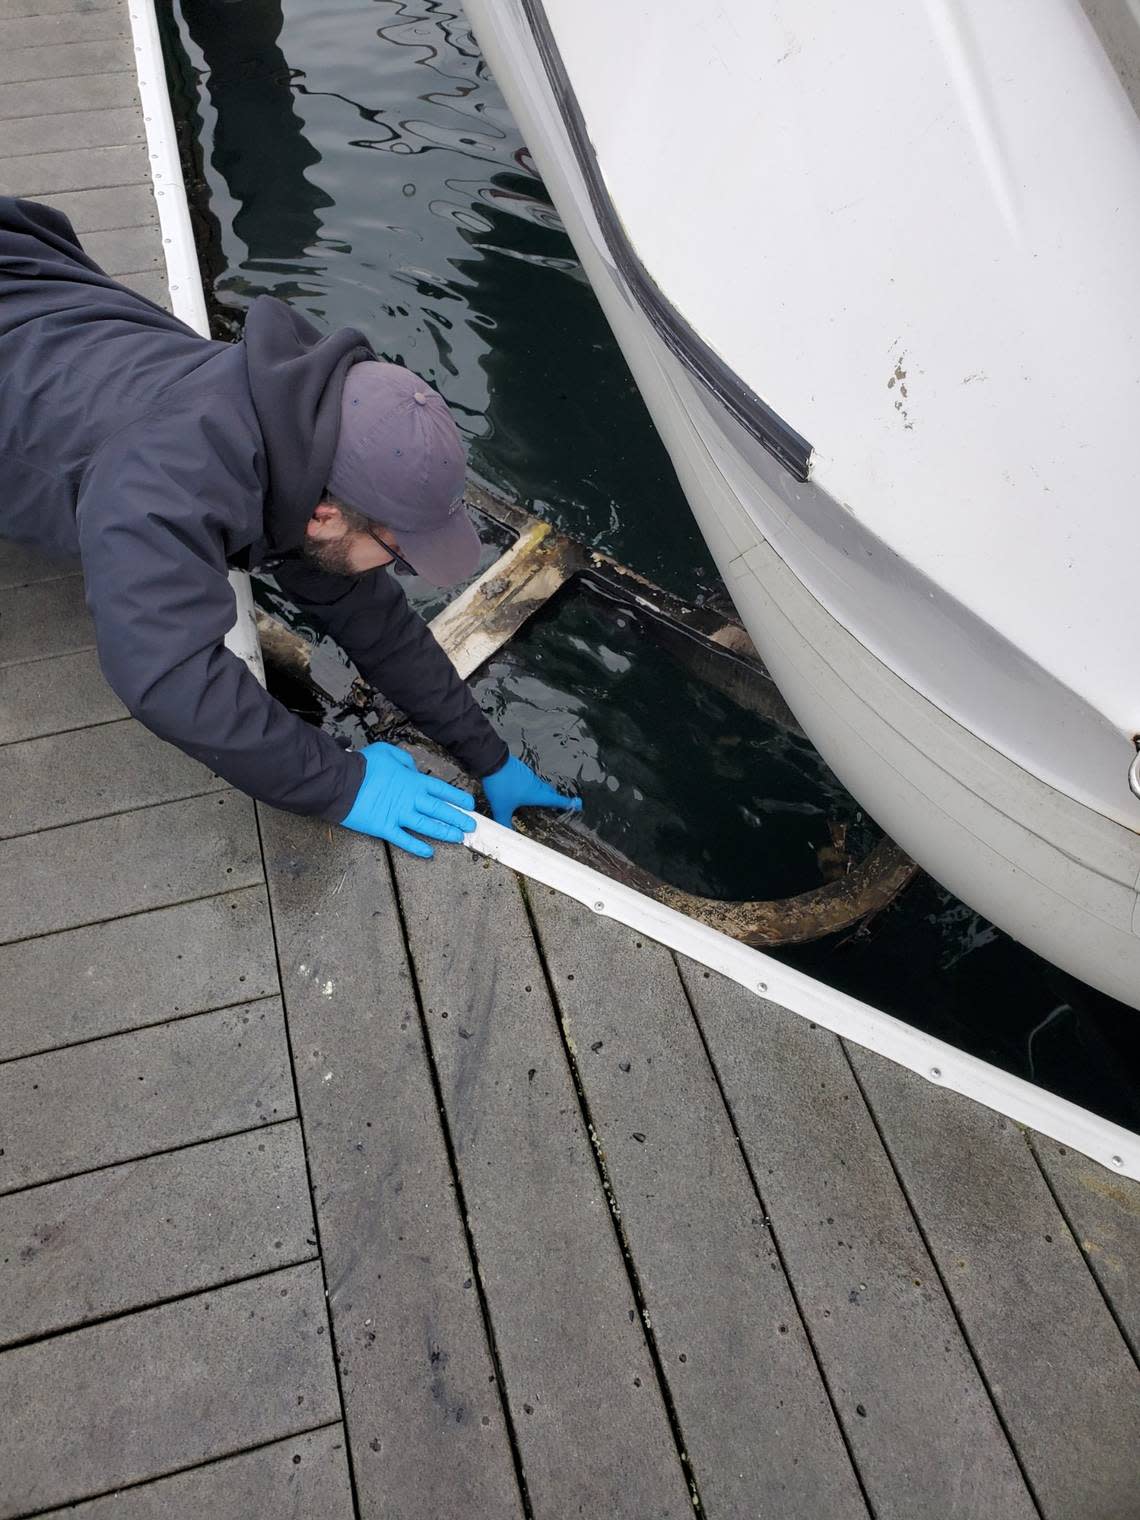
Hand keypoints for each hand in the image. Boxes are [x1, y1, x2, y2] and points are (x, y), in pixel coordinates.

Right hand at [340, 742, 475, 858]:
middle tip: (472, 826)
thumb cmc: (362, 764)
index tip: (469, 805)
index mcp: (412, 781)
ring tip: (459, 838)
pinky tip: (429, 853)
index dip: (458, 798)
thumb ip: (404, 760)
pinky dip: (417, 847)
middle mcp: (410, 799)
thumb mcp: (386, 752)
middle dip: (458, 818)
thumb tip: (414, 769)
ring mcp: (398, 815)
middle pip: (440, 810)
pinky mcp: (384, 828)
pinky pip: (404, 840)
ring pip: (428, 827)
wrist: (340, 781)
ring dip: (445, 833)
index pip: (442, 790)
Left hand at [482, 754, 582, 828]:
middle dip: (554, 799)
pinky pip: (529, 779)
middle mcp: (535, 784)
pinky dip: (529, 786)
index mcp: (536, 793)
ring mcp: (528, 775)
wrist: (492, 761)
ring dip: (541, 792)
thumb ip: (504, 821)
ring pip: (539, 785)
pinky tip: (520, 789)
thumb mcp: (501, 807)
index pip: (555, 800)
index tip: (578, 804)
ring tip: (537, 799)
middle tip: (558, 804)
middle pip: (549, 792)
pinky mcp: (520, 769)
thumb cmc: (501, 785)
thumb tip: (505, 833)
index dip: (567, 803)